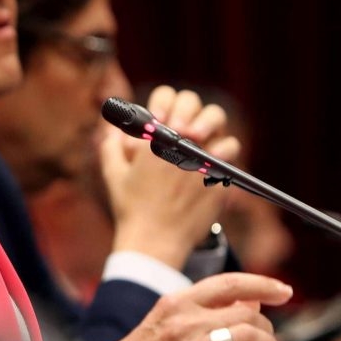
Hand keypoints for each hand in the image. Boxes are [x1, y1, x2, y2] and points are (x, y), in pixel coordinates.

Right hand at [78, 273, 292, 340]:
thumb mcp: (164, 320)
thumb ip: (202, 310)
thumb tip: (245, 300)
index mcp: (176, 302)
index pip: (230, 283)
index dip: (263, 284)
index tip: (282, 290)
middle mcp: (187, 320)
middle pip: (247, 312)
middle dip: (267, 326)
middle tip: (269, 340)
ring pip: (251, 336)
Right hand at [101, 86, 241, 268]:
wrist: (155, 242)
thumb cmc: (130, 208)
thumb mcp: (112, 174)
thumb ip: (110, 146)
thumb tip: (114, 130)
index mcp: (155, 136)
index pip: (166, 98)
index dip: (165, 103)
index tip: (163, 118)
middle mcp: (181, 142)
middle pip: (193, 105)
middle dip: (189, 111)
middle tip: (184, 128)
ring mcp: (203, 158)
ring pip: (217, 126)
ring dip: (210, 129)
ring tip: (202, 141)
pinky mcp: (219, 175)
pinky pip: (229, 153)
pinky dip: (224, 152)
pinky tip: (215, 158)